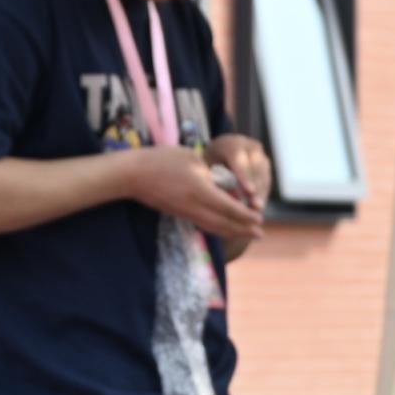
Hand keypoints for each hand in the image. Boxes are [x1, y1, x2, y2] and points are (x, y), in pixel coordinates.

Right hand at [120, 144, 263, 248]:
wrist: (133, 175)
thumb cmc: (162, 159)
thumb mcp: (192, 158)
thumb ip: (211, 173)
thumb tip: (225, 184)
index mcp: (200, 190)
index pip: (229, 207)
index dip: (245, 215)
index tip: (259, 217)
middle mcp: (195, 206)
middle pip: (224, 223)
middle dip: (244, 229)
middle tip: (260, 233)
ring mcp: (186, 212)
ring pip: (214, 227)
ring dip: (232, 232)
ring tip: (248, 235)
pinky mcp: (180, 215)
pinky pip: (204, 225)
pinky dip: (218, 228)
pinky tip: (225, 229)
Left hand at [210, 133, 271, 208]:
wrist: (222, 148)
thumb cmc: (211, 162)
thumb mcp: (210, 170)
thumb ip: (220, 181)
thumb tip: (235, 198)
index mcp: (232, 145)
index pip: (239, 161)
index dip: (245, 177)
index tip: (250, 192)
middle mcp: (249, 146)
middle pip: (255, 170)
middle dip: (257, 190)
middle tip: (256, 208)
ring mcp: (260, 154)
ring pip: (263, 176)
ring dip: (262, 194)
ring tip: (259, 211)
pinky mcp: (266, 163)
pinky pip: (266, 180)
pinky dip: (263, 193)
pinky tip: (260, 207)